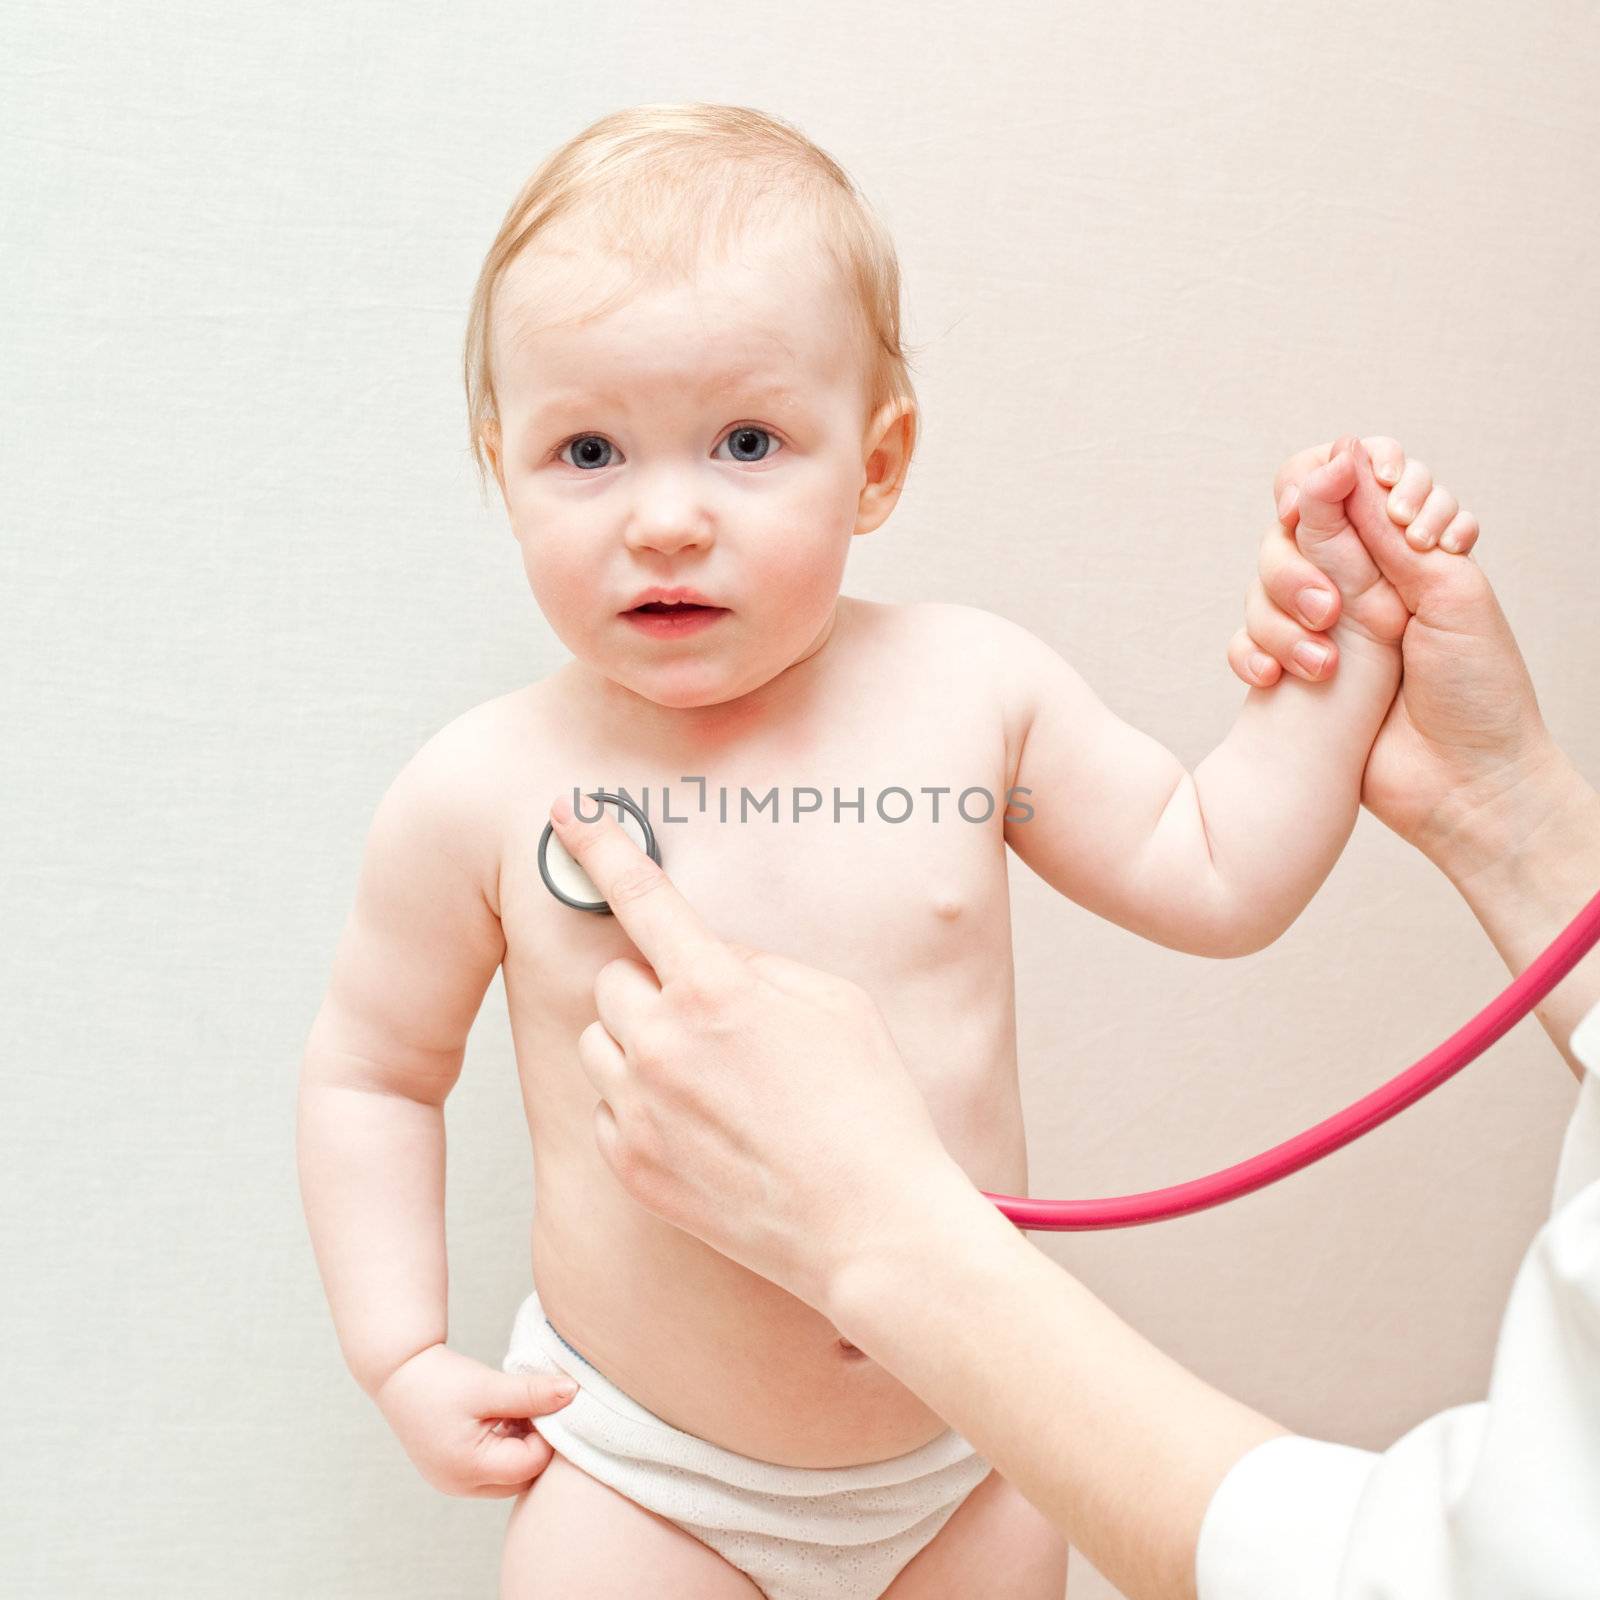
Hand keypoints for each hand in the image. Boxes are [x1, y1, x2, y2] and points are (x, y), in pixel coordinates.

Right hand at [372, 1342, 576, 1497]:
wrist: (397, 1371)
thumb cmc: (440, 1379)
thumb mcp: (489, 1385)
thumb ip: (532, 1392)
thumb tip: (573, 1392)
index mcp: (469, 1470)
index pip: (531, 1464)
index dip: (546, 1433)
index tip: (546, 1402)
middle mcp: (461, 1485)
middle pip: (521, 1476)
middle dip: (535, 1442)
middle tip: (533, 1405)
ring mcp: (455, 1482)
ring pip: (508, 1473)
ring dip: (520, 1442)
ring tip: (512, 1408)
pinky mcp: (452, 1471)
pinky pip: (492, 1468)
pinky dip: (504, 1444)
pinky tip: (500, 1414)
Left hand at [546, 791, 955, 1309]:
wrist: (869, 1227)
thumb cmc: (868, 1113)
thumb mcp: (836, 1004)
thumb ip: (759, 965)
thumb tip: (712, 959)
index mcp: (714, 991)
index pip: (641, 896)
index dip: (600, 845)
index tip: (567, 814)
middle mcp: (662, 1045)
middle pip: (614, 981)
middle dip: (654, 988)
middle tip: (713, 1021)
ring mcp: (639, 1110)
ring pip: (600, 1042)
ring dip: (639, 1045)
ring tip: (709, 1081)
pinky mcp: (631, 1165)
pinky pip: (607, 1106)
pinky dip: (641, 1105)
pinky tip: (703, 1127)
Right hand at [1230, 448, 1552, 865]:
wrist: (1464, 784)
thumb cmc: (1477, 692)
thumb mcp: (1446, 591)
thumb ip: (1386, 529)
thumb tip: (1346, 459)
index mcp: (1402, 553)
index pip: (1343, 491)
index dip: (1321, 483)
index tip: (1318, 494)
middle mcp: (1358, 584)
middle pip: (1288, 537)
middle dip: (1296, 568)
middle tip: (1331, 608)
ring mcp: (1322, 630)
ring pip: (1260, 590)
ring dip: (1280, 620)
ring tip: (1325, 664)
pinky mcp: (1294, 675)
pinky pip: (1245, 645)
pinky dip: (1253, 656)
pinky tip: (1276, 681)